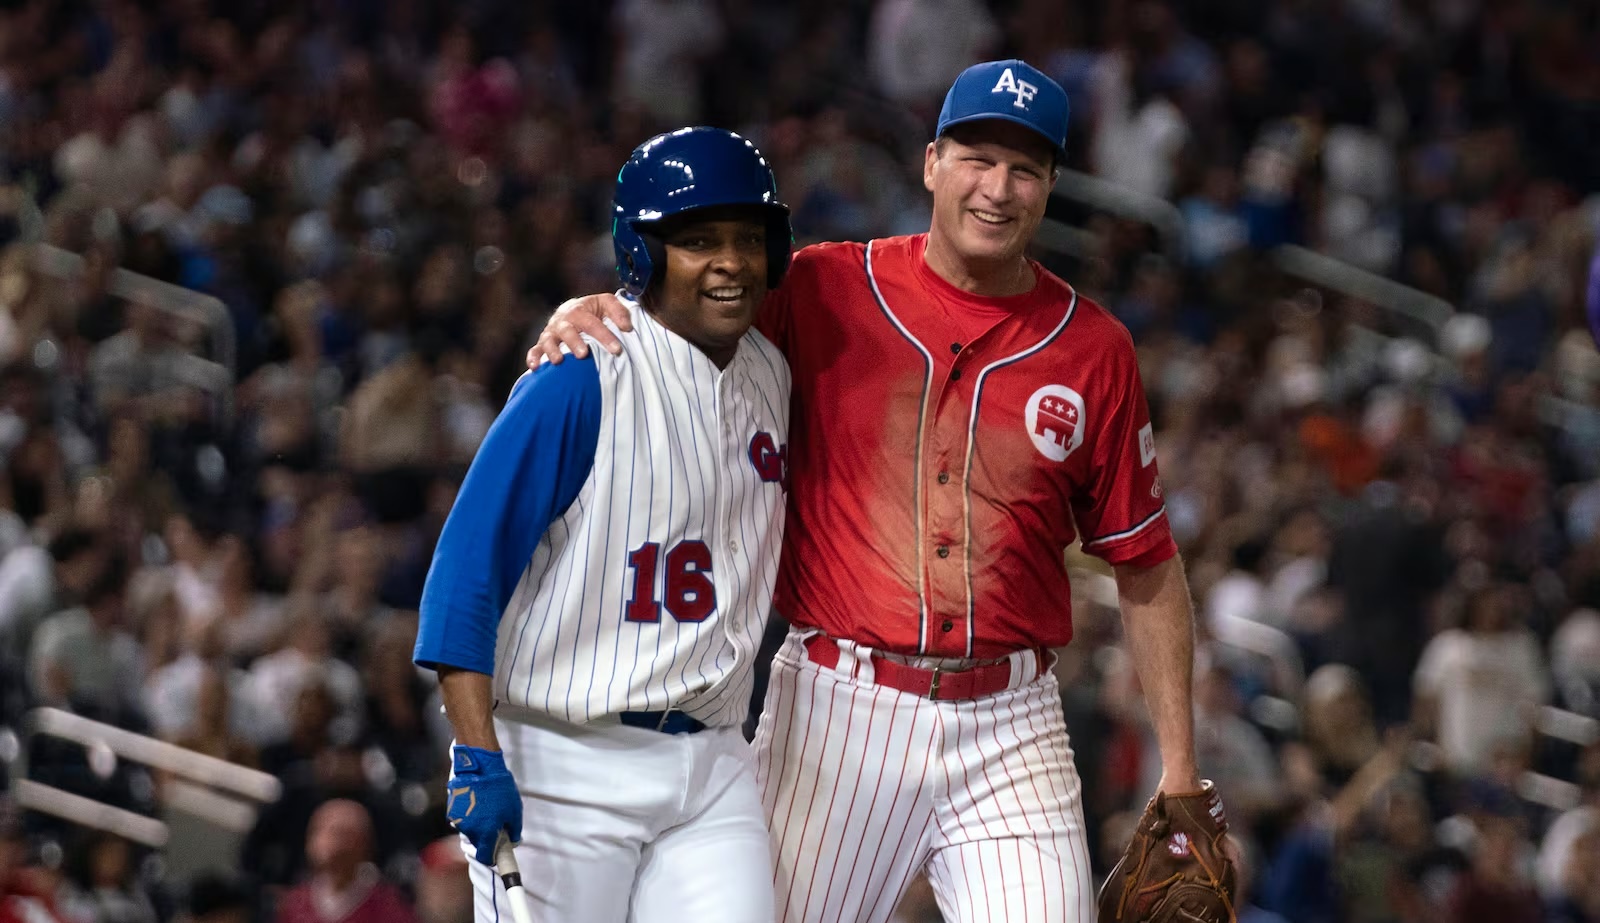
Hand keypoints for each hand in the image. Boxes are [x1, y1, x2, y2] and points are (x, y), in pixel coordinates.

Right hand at [446, 745, 522, 865]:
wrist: (480, 767)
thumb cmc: (500, 788)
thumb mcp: (515, 810)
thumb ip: (514, 830)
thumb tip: (514, 841)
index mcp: (487, 832)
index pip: (486, 858)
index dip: (492, 858)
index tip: (496, 856)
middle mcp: (470, 830)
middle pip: (478, 844)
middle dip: (486, 838)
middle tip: (494, 824)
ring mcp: (458, 821)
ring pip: (469, 831)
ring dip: (477, 826)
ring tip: (485, 808)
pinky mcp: (451, 811)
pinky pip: (461, 820)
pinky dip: (468, 816)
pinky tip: (474, 803)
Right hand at [526, 293, 631, 366]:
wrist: (571, 310)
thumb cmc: (592, 310)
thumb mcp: (606, 304)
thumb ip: (619, 312)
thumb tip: (627, 327)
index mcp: (579, 310)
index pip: (592, 323)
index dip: (604, 336)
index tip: (616, 349)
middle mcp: (562, 321)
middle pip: (567, 331)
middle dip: (574, 342)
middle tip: (583, 354)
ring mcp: (551, 333)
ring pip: (549, 341)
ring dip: (552, 351)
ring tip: (558, 361)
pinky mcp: (542, 344)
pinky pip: (535, 351)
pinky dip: (534, 358)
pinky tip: (535, 367)